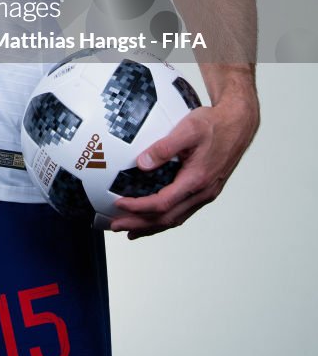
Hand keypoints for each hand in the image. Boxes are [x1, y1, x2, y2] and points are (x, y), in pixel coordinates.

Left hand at [109, 92, 258, 238]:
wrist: (238, 125)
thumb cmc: (214, 125)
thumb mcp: (188, 129)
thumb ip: (164, 147)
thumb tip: (141, 163)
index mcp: (197, 180)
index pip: (163, 203)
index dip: (139, 207)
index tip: (119, 204)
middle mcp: (203, 192)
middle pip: (167, 218)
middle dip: (140, 224)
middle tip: (116, 226)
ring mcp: (206, 194)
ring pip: (176, 218)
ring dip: (152, 226)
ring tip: (131, 230)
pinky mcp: (206, 190)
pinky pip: (183, 211)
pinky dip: (165, 218)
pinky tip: (155, 217)